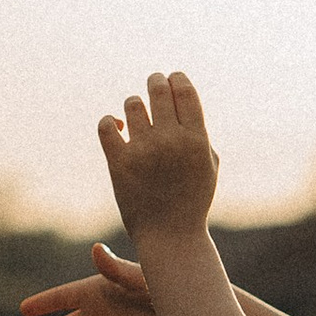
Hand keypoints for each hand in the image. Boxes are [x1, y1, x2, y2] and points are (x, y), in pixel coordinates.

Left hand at [100, 72, 219, 251]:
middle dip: (156, 81)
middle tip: (154, 82)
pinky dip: (109, 122)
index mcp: (197, 139)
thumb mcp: (209, 165)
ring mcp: (144, 151)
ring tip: (136, 114)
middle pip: (158, 90)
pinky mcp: (119, 163)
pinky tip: (117, 127)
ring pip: (131, 105)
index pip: (184, 91)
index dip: (177, 79)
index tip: (172, 79)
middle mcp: (171, 141)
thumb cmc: (192, 199)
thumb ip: (199, 131)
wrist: (171, 236)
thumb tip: (181, 99)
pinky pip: (106, 126)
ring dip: (134, 105)